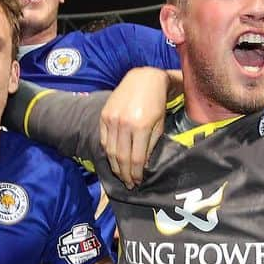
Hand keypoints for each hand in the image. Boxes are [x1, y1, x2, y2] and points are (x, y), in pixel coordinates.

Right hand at [98, 67, 168, 188]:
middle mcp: (124, 124)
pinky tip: (113, 159)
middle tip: (127, 184)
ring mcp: (112, 119)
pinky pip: (104, 140)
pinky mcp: (104, 115)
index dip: (136, 173)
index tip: (137, 182)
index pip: (136, 158)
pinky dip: (108, 152)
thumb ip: (150, 145)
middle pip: (122, 157)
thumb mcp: (159, 124)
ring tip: (120, 175)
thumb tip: (142, 166)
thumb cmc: (156, 102)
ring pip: (110, 151)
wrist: (144, 79)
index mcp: (142, 126)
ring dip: (115, 166)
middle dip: (124, 174)